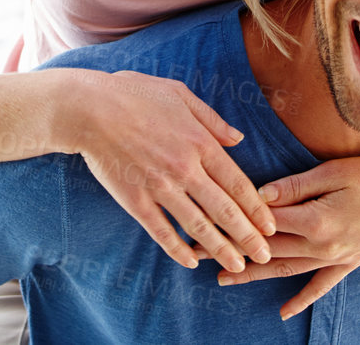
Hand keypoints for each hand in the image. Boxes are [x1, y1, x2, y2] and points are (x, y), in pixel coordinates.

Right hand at [66, 70, 275, 272]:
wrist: (89, 108)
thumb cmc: (134, 94)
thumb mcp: (179, 94)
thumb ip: (211, 119)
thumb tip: (238, 139)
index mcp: (199, 142)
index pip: (237, 184)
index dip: (257, 209)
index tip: (270, 226)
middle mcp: (184, 168)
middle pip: (224, 210)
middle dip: (248, 237)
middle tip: (265, 256)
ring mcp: (159, 186)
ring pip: (197, 226)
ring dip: (220, 249)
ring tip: (237, 266)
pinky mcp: (135, 199)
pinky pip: (161, 231)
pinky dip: (177, 249)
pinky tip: (191, 262)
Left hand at [209, 157, 359, 318]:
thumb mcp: (336, 171)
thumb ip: (296, 186)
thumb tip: (260, 194)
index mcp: (315, 219)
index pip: (263, 220)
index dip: (232, 218)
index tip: (203, 217)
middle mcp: (320, 245)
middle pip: (265, 248)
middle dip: (229, 249)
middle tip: (196, 252)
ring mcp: (334, 259)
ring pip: (284, 269)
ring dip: (252, 274)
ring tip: (222, 278)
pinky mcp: (348, 264)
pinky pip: (319, 286)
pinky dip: (301, 300)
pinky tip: (283, 312)